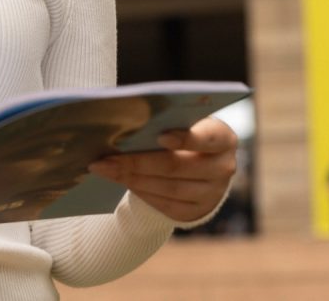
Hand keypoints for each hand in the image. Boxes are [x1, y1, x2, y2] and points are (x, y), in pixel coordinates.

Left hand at [89, 116, 237, 223]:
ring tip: (105, 169)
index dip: (185, 138)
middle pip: (177, 166)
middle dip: (138, 162)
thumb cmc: (184, 132)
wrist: (201, 164)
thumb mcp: (184, 121)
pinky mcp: (196, 211)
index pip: (207, 138)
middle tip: (106, 158)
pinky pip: (164, 204)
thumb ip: (165, 119)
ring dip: (132, 178)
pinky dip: (140, 192)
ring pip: (168, 188)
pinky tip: (121, 180)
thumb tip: (128, 117)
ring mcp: (212, 193)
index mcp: (223, 138)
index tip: (159, 136)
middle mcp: (223, 167)